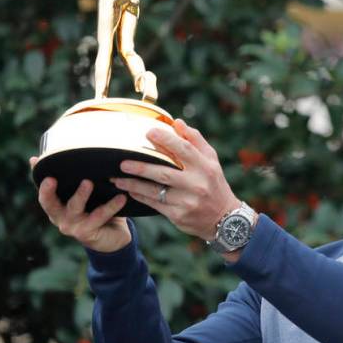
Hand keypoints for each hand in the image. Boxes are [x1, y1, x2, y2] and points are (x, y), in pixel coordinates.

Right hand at [31, 157, 130, 252]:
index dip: (41, 185)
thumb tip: (35, 158)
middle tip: (52, 178)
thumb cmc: (93, 210)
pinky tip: (121, 197)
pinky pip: (99, 216)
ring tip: (88, 182)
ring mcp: (72, 226)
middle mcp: (59, 217)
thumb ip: (66, 179)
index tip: (40, 170)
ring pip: (75, 208)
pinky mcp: (87, 232)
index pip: (43, 195)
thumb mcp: (78, 195)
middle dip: (49, 192)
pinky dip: (111, 206)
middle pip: (50, 204)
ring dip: (81, 194)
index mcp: (55, 207)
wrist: (110, 238)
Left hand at [109, 119, 239, 241]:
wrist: (224, 219)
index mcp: (205, 167)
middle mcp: (196, 184)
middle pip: (164, 172)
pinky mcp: (179, 215)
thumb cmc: (214, 184)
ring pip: (155, 191)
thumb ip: (195, 141)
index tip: (149, 133)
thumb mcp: (211, 161)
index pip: (184, 150)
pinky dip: (141, 196)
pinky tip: (129, 191)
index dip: (166, 140)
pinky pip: (155, 204)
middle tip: (123, 162)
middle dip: (142, 167)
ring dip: (134, 184)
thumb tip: (177, 123)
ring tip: (118, 179)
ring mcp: (187, 201)